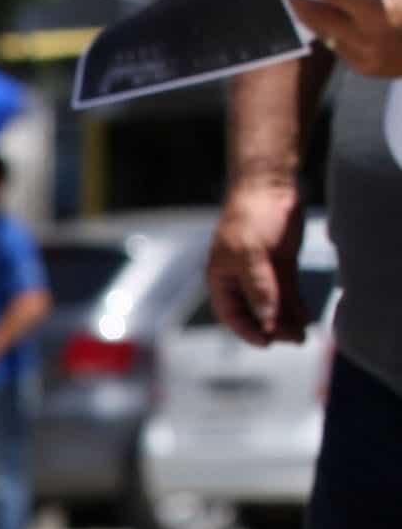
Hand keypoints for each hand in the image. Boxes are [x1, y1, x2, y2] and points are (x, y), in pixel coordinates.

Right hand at [209, 178, 310, 344]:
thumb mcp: (251, 254)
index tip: (267, 342)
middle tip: (293, 340)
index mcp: (222, 278)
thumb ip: (259, 287)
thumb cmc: (250, 217)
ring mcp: (262, 272)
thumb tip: (266, 318)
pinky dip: (295, 305)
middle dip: (273, 327)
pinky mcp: (281, 264)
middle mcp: (240, 279)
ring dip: (286, 320)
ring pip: (273, 304)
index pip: (232, 314)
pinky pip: (287, 291)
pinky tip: (305, 316)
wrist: (269, 186)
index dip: (247, 330)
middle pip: (255, 312)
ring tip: (302, 334)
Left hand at [287, 0, 401, 79]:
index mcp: (380, 15)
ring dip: (312, 19)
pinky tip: (327, 21)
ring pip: (326, 35)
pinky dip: (333, 33)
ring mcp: (364, 57)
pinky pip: (340, 48)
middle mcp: (368, 39)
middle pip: (320, 18)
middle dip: (299, 2)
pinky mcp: (364, 69)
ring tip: (298, 1)